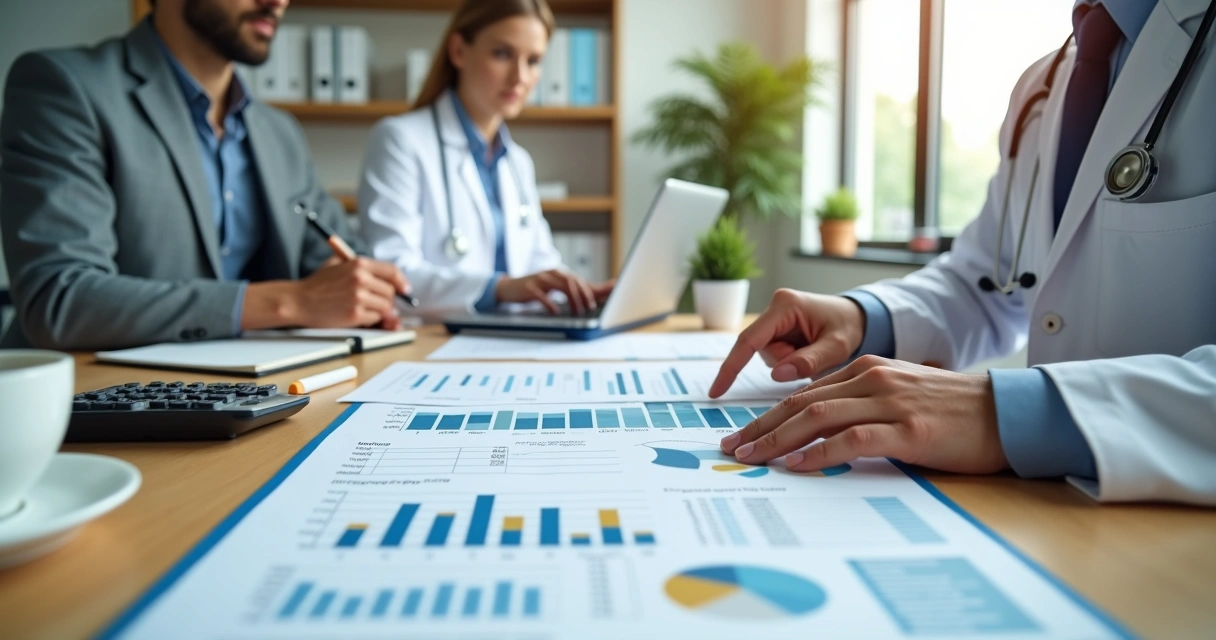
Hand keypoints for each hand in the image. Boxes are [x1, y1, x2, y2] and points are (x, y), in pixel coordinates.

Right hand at [289, 257, 408, 329]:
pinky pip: (374, 318)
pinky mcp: (355, 314)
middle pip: (390, 292)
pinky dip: (369, 319)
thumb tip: (389, 279)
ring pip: (385, 307)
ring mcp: (359, 297)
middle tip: (377, 303)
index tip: (404, 289)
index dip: (401, 282)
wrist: (298, 300)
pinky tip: (356, 316)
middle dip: (387, 299)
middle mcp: (361, 278)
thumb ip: (362, 267)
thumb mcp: (338, 264)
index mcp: (359, 264)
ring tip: (363, 308)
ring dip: (378, 311)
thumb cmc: (318, 284)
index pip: (392, 271)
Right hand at [495, 270, 607, 314]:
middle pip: (572, 281)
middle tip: (588, 308)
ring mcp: (539, 279)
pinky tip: (556, 312)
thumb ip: (566, 289)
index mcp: (557, 273)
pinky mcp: (529, 288)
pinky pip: (542, 296)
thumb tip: (587, 297)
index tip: (594, 303)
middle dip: (582, 295)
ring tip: (577, 311)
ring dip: (572, 299)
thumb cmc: (533, 288)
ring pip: (561, 286)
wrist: (509, 287)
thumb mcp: (551, 286)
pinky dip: (551, 304)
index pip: (577, 279)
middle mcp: (550, 273)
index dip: (587, 291)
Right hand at [709, 289, 866, 397]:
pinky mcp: (776, 328)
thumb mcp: (837, 346)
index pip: (748, 340)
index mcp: (785, 306)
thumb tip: (777, 374)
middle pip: (761, 350)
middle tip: (814, 357)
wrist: (857, 317)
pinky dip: (790, 360)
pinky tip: (807, 351)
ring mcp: (773, 318)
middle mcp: (774, 308)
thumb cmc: (849, 326)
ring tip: (814, 351)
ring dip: (789, 362)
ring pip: (768, 356)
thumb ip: (809, 361)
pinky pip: (774, 354)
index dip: (731, 367)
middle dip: (785, 362)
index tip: (716, 392)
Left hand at [720, 356, 1008, 474]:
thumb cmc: (955, 413)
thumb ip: (864, 409)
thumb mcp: (901, 399)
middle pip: (800, 403)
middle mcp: (873, 379)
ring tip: (751, 458)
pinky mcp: (908, 430)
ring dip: (777, 439)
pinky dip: (819, 452)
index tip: (742, 436)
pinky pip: (851, 439)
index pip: (804, 393)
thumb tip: (821, 436)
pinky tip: (797, 465)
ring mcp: (890, 403)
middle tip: (731, 450)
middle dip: (760, 427)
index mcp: (868, 370)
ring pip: (817, 417)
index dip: (768, 415)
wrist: (1008, 412)